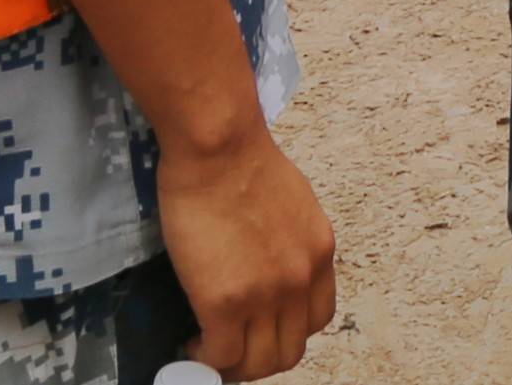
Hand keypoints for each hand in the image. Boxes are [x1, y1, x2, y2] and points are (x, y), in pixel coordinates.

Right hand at [155, 117, 338, 377]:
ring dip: (233, 365)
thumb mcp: (294, 207)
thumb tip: (270, 270)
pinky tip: (191, 343)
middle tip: (230, 347)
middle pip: (289, 351)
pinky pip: (221, 356)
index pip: (316, 320)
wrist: (219, 149)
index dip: (285, 332)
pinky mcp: (224, 303)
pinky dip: (205, 359)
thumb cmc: (245, 163)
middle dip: (259, 358)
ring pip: (258, 364)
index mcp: (320, 254)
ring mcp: (266, 295)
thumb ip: (291, 245)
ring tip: (209, 349)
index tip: (259, 329)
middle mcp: (301, 280)